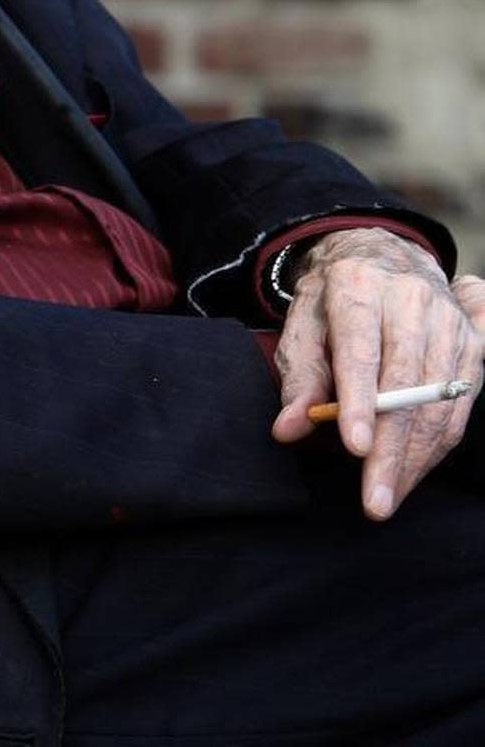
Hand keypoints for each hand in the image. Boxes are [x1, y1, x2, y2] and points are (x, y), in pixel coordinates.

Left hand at [271, 227, 482, 519]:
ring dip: (416, 457)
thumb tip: (289, 428)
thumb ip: (298, 377)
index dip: (360, 401)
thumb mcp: (302, 324)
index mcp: (358, 285)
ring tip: (389, 495)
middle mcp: (409, 297)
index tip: (356, 447)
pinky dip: (437, 444)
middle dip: (391, 449)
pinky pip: (461, 403)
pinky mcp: (471, 340)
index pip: (361, 350)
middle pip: (406, 383)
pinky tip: (413, 471)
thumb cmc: (334, 299)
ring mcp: (446, 318)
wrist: (382, 256)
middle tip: (374, 500)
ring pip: (438, 400)